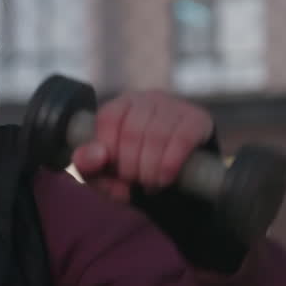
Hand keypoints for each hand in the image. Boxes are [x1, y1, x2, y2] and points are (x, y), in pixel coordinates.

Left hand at [69, 90, 213, 202]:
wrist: (183, 182)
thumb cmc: (137, 172)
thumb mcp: (105, 174)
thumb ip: (88, 166)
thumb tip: (98, 155)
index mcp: (122, 105)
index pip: (108, 118)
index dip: (109, 151)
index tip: (114, 171)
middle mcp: (148, 99)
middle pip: (132, 131)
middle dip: (129, 167)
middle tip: (134, 183)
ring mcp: (175, 106)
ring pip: (156, 136)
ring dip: (149, 170)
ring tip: (149, 185)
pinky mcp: (198, 119)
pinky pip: (181, 139)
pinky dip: (169, 165)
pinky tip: (165, 179)